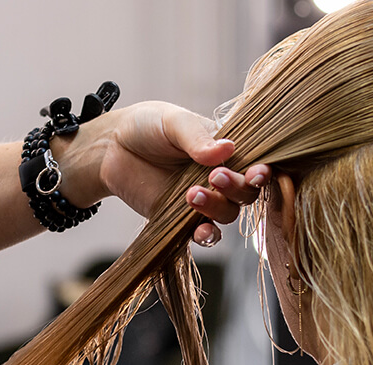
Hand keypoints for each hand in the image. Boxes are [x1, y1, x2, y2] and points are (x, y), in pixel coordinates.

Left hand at [54, 100, 270, 246]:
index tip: (257, 172)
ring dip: (217, 209)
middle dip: (237, 188)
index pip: (254, 163)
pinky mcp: (182, 219)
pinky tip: (201, 230)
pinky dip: (207, 235)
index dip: (261, 171)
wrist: (110, 148)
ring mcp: (203, 199)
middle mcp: (219, 176)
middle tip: (215, 177)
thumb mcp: (173, 122)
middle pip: (246, 193)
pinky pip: (204, 234)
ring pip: (227, 213)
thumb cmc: (147, 126)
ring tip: (191, 194)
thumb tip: (227, 149)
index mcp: (226, 149)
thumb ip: (197, 137)